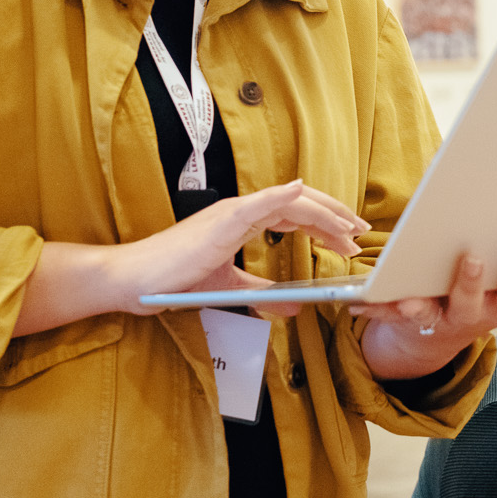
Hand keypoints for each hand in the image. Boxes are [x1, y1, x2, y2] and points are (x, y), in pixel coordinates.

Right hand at [106, 180, 366, 315]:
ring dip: (323, 214)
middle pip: (300, 204)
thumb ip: (261, 292)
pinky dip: (281, 195)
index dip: (325, 222)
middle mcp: (241, 212)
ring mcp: (231, 213)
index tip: (348, 236)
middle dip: (335, 216)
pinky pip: (257, 203)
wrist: (135, 281)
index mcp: (242, 222)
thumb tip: (295, 303)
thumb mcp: (230, 288)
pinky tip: (300, 193)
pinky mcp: (221, 221)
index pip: (294, 214)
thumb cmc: (173, 280)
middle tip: (361, 231)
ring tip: (348, 229)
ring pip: (289, 202)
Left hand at [352, 224, 496, 379]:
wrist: (427, 341)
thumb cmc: (481, 304)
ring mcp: (442, 317)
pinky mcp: (407, 317)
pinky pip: (392, 313)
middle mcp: (476, 314)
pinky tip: (362, 300)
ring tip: (429, 283)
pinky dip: (378, 307)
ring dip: (431, 299)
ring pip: (436, 310)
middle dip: (482, 280)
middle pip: (485, 300)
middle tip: (482, 255)